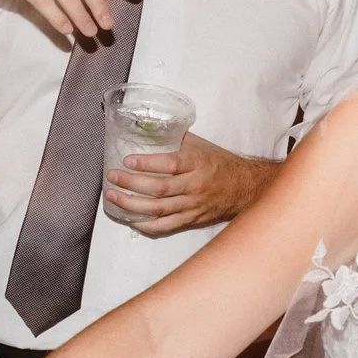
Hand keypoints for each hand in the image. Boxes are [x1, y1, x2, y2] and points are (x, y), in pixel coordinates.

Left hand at [106, 133, 273, 235]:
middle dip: (131, 184)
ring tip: (113, 196)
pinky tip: (131, 219)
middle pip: (159, 188)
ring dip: (132, 204)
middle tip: (112, 177)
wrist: (245, 188)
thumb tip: (149, 131)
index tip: (127, 160)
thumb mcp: (202, 147)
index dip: (147, 163)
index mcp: (198, 163)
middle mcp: (195, 186)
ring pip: (159, 209)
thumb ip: (177, 140)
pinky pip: (165, 226)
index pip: (170, 164)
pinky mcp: (192, 220)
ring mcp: (193, 206)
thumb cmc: (220, 164)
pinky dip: (146, 224)